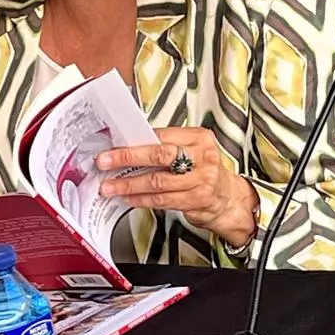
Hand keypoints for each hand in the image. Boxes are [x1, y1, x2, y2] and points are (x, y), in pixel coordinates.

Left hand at [96, 127, 259, 247]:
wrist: (228, 198)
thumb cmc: (203, 171)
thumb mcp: (191, 151)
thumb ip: (165, 146)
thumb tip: (128, 145)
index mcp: (199, 137)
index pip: (162, 134)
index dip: (134, 140)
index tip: (113, 144)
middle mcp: (202, 156)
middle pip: (159, 154)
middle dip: (128, 158)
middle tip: (106, 161)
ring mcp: (201, 179)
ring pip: (158, 181)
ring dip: (129, 184)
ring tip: (111, 185)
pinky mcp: (196, 200)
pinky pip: (162, 199)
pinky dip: (142, 199)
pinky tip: (129, 197)